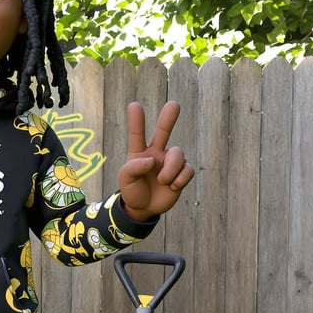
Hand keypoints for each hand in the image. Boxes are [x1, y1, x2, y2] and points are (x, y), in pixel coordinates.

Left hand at [118, 101, 193, 220]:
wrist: (143, 208)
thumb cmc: (132, 191)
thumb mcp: (125, 180)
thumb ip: (133, 168)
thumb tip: (152, 160)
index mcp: (139, 152)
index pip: (137, 134)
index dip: (136, 120)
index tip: (134, 105)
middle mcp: (156, 153)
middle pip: (164, 131)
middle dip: (169, 118)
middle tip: (174, 104)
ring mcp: (169, 162)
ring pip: (178, 154)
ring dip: (171, 169)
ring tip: (163, 181)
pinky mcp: (181, 173)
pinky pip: (187, 169)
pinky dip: (180, 179)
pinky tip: (171, 186)